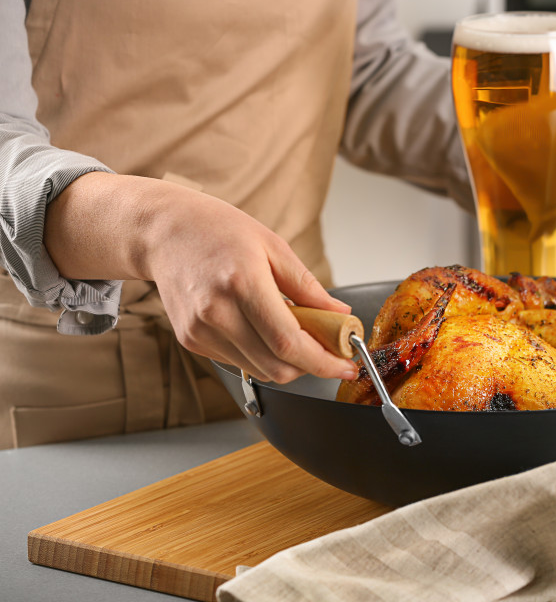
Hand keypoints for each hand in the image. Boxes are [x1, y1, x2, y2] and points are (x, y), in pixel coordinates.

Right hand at [45, 173, 359, 382]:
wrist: (163, 231)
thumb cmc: (217, 230)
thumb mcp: (273, 246)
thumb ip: (308, 286)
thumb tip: (340, 314)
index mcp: (242, 283)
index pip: (289, 343)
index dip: (322, 362)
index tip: (346, 365)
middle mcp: (216, 312)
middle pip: (276, 367)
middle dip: (310, 367)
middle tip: (329, 351)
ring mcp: (200, 330)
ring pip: (259, 370)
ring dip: (287, 363)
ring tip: (296, 334)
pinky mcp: (190, 340)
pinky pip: (238, 361)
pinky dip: (261, 354)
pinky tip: (264, 330)